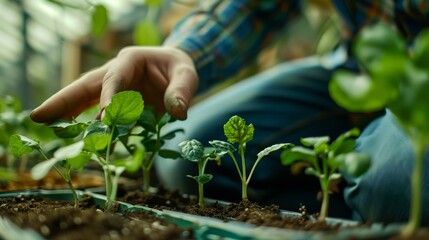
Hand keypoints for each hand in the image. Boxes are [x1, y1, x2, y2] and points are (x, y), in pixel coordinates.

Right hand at [30, 46, 197, 122]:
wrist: (177, 73)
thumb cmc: (181, 70)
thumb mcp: (187, 76)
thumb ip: (182, 92)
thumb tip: (177, 112)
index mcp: (130, 61)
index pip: (114, 79)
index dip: (107, 97)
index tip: (103, 117)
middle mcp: (116, 73)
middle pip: (86, 86)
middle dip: (63, 101)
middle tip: (39, 116)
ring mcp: (113, 89)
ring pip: (85, 99)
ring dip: (66, 114)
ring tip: (45, 128)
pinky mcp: (116, 103)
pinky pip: (97, 114)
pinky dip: (86, 126)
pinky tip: (74, 140)